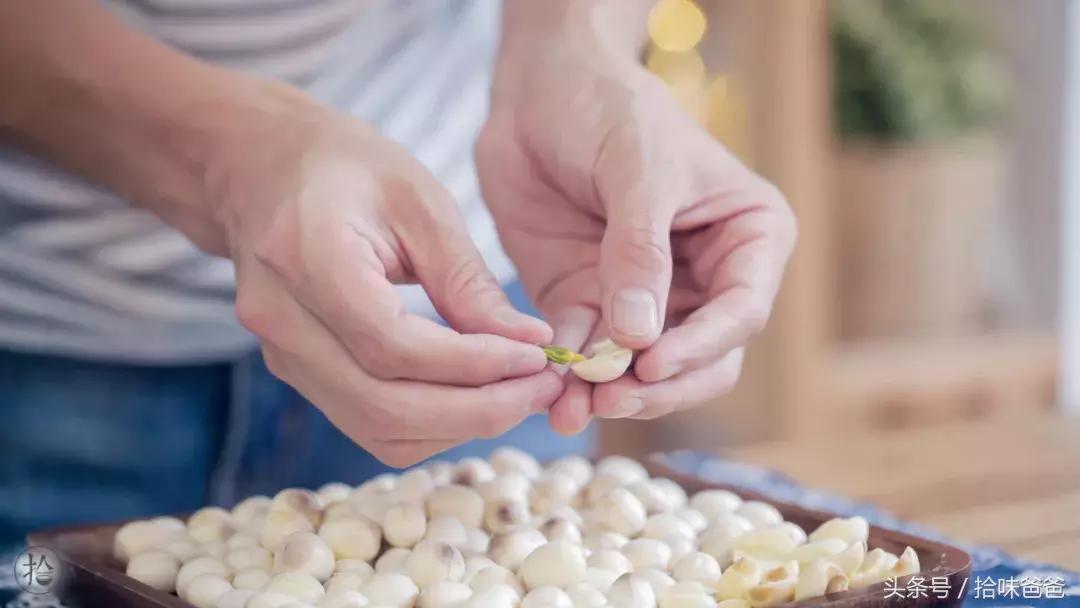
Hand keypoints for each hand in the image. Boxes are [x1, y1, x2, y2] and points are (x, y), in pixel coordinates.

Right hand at [210, 92, 562, 465]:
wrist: (258, 167)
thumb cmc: (343, 167)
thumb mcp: (418, 200)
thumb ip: (469, 281)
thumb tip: (530, 345)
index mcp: (307, 258)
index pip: (394, 346)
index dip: (474, 365)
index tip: (536, 358)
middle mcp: (282, 322)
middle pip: (386, 407)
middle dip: (479, 410)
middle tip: (542, 388)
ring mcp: (282, 355)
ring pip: (379, 431)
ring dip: (460, 426)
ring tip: (519, 393)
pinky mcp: (298, 373)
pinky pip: (370, 424)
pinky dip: (432, 424)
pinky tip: (477, 395)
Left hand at [477, 37, 796, 433]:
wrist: (537, 88)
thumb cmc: (609, 107)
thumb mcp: (637, 167)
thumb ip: (639, 250)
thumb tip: (639, 339)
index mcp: (747, 236)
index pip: (741, 311)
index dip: (701, 347)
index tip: (650, 363)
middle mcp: (704, 277)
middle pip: (701, 359)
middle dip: (658, 386)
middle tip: (611, 398)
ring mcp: (645, 296)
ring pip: (642, 369)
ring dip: (610, 392)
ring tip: (572, 408)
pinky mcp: (588, 302)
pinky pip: (585, 352)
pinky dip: (569, 375)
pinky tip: (551, 392)